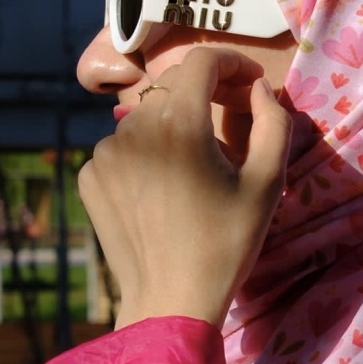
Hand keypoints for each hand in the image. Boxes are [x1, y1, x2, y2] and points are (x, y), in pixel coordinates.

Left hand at [78, 49, 291, 330]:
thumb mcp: (268, 185)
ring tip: (193, 171)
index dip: (232, 62)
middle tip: (229, 128)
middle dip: (205, 98)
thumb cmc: (226, 245)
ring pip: (146, 119)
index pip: (202, 61)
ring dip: (172, 130)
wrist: (170, 302)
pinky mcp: (89, 176)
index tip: (249, 81)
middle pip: (174, 90)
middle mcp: (134, 128)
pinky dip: (144, 157)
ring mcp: (105, 152)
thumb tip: (260, 90)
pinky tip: (161, 191)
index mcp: (179, 123)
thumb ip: (273, 123)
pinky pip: (122, 149)